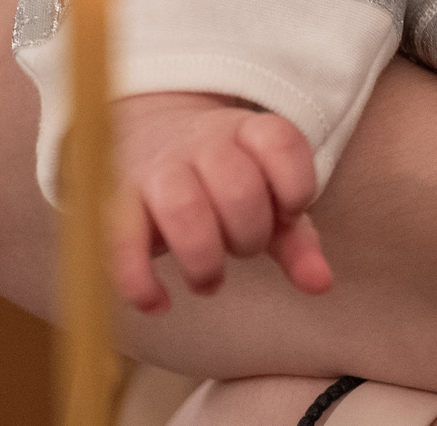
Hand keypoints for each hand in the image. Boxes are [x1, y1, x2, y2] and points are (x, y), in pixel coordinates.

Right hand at [112, 92, 333, 312]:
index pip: (281, 142)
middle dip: (249, 236)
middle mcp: (201, 143)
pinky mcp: (114, 203)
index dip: (295, 186)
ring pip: (184, 210)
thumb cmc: (221, 180)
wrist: (145, 138)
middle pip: (237, 188)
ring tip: (209, 281)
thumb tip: (322, 284)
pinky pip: (121, 242)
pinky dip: (140, 282)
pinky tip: (158, 304)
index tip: (287, 212)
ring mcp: (156, 170)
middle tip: (243, 249)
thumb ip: (297, 239)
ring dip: (204, 260)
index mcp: (246, 131)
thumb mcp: (266, 195)